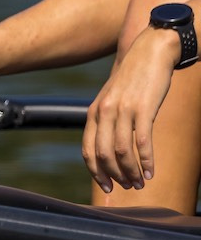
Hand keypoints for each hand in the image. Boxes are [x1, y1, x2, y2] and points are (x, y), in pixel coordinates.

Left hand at [83, 29, 178, 192]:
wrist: (149, 52)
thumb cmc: (133, 79)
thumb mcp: (112, 99)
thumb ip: (107, 120)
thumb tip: (109, 148)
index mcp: (94, 112)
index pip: (87, 150)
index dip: (96, 172)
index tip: (108, 187)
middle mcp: (104, 112)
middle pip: (103, 154)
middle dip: (115, 176)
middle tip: (128, 187)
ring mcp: (123, 110)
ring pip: (122, 151)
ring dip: (131, 171)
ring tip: (141, 182)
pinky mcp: (143, 109)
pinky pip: (142, 141)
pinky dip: (146, 161)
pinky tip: (151, 171)